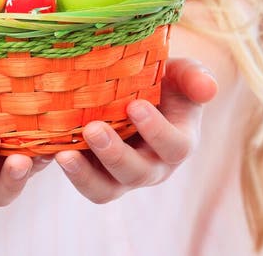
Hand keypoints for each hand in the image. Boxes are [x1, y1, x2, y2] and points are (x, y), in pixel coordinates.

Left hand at [53, 58, 217, 202]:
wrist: (139, 84)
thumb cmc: (165, 78)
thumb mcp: (182, 72)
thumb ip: (195, 78)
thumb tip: (209, 87)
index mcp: (179, 142)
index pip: (174, 146)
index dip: (156, 130)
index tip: (135, 106)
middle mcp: (154, 165)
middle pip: (138, 173)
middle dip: (114, 154)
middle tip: (92, 128)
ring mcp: (124, 174)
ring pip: (107, 189)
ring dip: (86, 175)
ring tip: (65, 154)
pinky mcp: (97, 172)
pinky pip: (85, 182)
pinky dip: (71, 172)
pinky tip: (53, 151)